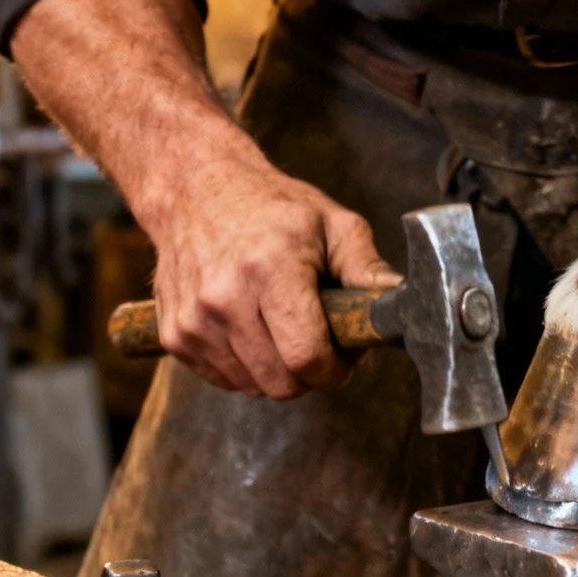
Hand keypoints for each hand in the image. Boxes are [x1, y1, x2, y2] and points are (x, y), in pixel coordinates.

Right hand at [149, 145, 400, 398]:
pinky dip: (247, 366)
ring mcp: (194, 321)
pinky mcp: (175, 336)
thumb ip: (368, 269)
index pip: (307, 357)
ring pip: (255, 387)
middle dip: (310, 373)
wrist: (194, 189)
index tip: (345, 354)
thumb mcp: (333, 224)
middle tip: (318, 341)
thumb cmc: (272, 207)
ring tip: (283, 326)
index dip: (335, 369)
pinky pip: (226, 380)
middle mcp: (225, 298)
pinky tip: (253, 328)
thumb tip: (402, 307)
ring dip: (278, 370)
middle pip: (283, 383)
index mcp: (270, 269)